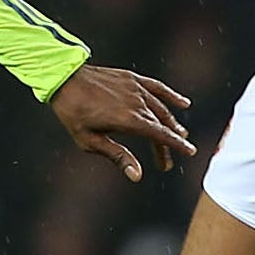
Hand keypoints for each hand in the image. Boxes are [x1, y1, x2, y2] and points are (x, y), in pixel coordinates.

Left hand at [49, 65, 194, 181]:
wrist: (64, 78)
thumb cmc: (73, 113)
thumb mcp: (90, 141)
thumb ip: (117, 156)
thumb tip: (137, 175)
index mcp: (129, 120)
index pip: (160, 135)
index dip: (177, 145)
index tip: (190, 152)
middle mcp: (137, 103)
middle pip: (161, 125)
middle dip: (167, 143)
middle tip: (165, 162)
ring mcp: (136, 89)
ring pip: (161, 108)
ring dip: (171, 123)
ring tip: (178, 135)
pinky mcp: (132, 78)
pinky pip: (157, 87)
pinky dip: (171, 96)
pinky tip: (183, 103)